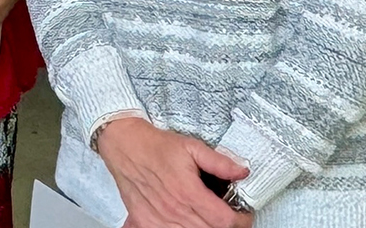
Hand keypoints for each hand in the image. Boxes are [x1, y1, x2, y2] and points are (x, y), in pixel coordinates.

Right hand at [96, 117, 251, 227]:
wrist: (123, 145)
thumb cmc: (155, 146)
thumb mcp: (191, 147)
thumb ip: (219, 162)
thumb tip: (242, 172)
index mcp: (188, 191)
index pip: (225, 220)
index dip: (240, 219)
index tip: (242, 213)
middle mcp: (174, 209)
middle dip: (223, 224)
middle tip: (224, 212)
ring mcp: (158, 218)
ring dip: (203, 226)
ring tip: (206, 215)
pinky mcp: (145, 221)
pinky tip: (184, 220)